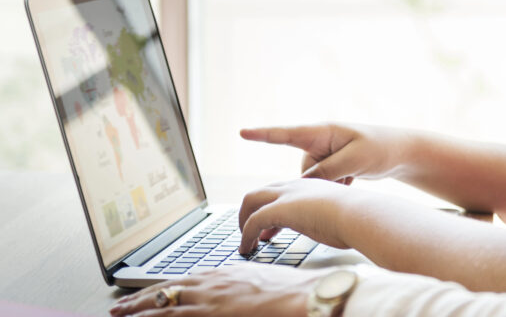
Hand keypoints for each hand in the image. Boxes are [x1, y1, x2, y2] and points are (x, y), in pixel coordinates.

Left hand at [109, 263, 321, 316]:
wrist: (306, 297)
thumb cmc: (293, 290)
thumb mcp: (261, 278)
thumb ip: (240, 283)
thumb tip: (233, 289)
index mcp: (222, 275)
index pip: (182, 281)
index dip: (160, 288)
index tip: (145, 294)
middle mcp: (210, 286)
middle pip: (165, 293)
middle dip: (138, 302)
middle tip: (117, 309)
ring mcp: (209, 303)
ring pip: (163, 309)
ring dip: (139, 314)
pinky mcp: (213, 316)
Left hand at [239, 178, 355, 253]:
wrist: (359, 214)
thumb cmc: (357, 219)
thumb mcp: (339, 215)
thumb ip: (328, 219)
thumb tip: (332, 231)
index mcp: (310, 186)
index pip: (281, 192)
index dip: (270, 209)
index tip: (269, 229)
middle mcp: (295, 186)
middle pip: (260, 192)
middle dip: (249, 211)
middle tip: (249, 232)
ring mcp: (286, 195)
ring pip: (250, 200)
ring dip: (244, 221)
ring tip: (245, 242)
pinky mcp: (279, 209)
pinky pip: (253, 221)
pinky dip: (246, 236)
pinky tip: (247, 249)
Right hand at [240, 123, 406, 181]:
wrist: (402, 153)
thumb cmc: (380, 148)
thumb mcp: (353, 160)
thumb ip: (326, 172)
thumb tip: (302, 185)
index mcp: (322, 132)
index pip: (286, 134)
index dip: (262, 135)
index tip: (241, 132)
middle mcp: (320, 141)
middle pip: (303, 170)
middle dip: (319, 181)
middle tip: (345, 176)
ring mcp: (325, 154)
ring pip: (313, 180)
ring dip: (330, 185)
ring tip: (353, 177)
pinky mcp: (332, 166)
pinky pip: (323, 183)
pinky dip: (336, 186)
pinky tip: (354, 180)